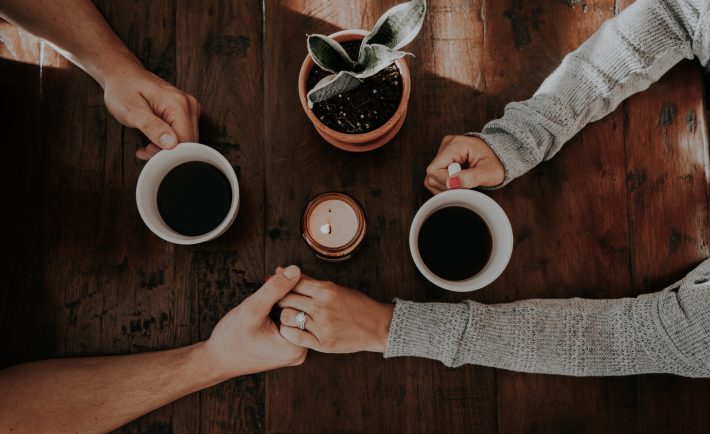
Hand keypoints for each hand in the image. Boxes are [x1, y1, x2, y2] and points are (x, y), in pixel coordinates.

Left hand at [102, 65, 199, 159]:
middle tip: (146, 149)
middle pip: (189, 142)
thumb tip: (171, 144)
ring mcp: (189, 108)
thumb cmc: (123, 89)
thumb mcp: (132, 111)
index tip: (149, 151)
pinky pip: (183, 134)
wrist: (122, 75)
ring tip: (148, 144)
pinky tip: (154, 139)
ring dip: (167, 148)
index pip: (186, 141)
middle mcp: (188, 105)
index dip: (169, 153)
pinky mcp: (186, 112)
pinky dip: (169, 142)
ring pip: (187, 141)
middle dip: (167, 152)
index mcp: (178, 104)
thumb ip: (152, 127)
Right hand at [201, 265, 307, 378]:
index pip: (305, 306)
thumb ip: (275, 289)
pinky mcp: (286, 348)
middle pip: (301, 311)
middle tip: (274, 276)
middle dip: (288, 291)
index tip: (279, 272)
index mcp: (296, 346)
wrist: (217, 360)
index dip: (292, 285)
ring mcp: (293, 351)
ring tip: (268, 290)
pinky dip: (279, 310)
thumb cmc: (231, 338)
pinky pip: (288, 322)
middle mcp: (300, 351)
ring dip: (283, 299)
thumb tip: (296, 270)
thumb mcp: (253, 309)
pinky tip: (267, 303)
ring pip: (294, 315)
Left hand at [277, 275, 393, 353]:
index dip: (281, 285)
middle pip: (286, 299)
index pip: (292, 283)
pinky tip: (291, 329)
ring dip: (284, 316)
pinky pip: (294, 336)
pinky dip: (288, 332)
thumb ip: (309, 281)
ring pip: (287, 317)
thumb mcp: (334, 288)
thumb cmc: (356, 305)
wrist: (376, 326)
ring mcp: (322, 325)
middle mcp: (322, 306)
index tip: (278, 289)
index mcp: (325, 290)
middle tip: (277, 303)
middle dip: (279, 300)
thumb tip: (285, 270)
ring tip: (288, 316)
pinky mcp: (322, 342)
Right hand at [424, 135, 504, 193]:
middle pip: (431, 174)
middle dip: (447, 186)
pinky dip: (446, 183)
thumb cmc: (497, 163)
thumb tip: (451, 183)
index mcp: (455, 145)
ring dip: (446, 186)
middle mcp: (446, 144)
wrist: (501, 155)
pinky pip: (436, 175)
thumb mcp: (489, 173)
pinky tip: (459, 181)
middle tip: (465, 185)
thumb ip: (471, 178)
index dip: (446, 183)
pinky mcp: (444, 156)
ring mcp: (444, 149)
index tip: (463, 186)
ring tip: (463, 182)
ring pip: (432, 177)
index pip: (435, 170)